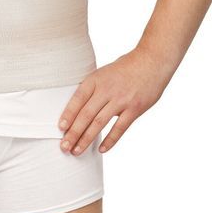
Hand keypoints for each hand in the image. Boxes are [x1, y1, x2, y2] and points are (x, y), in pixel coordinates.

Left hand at [58, 46, 173, 154]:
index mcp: (96, 79)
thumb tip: (77, 110)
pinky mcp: (134, 108)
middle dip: (73, 133)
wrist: (151, 61)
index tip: (60, 128)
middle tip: (64, 147)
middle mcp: (107, 89)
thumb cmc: (125, 68)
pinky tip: (101, 149)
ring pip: (99, 123)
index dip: (68, 114)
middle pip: (86, 114)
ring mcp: (121, 100)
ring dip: (86, 139)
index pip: (77, 99)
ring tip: (77, 151)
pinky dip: (110, 140)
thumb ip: (93, 89)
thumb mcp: (104, 73)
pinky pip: (120, 128)